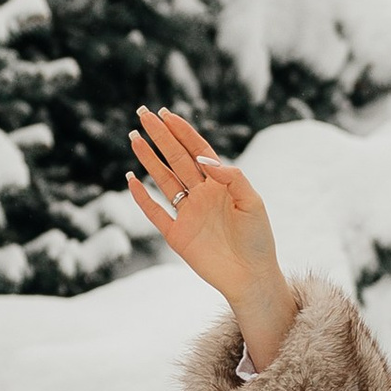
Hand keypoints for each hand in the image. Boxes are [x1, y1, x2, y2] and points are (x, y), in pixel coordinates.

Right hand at [126, 104, 298, 367]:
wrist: (251, 277)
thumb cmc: (258, 240)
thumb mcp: (252, 203)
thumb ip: (232, 177)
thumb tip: (203, 158)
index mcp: (220, 185)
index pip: (198, 150)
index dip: (183, 132)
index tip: (166, 113)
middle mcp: (201, 195)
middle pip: (176, 159)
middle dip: (160, 136)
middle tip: (143, 113)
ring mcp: (187, 214)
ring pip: (162, 180)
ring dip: (148, 159)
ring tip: (134, 137)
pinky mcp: (177, 235)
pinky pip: (155, 212)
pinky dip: (142, 197)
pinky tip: (131, 179)